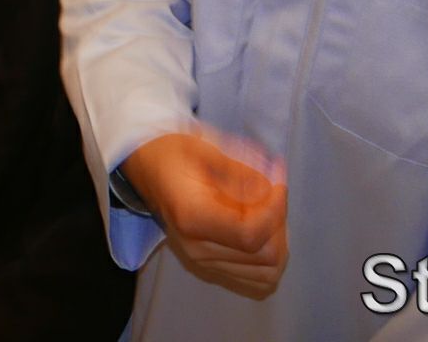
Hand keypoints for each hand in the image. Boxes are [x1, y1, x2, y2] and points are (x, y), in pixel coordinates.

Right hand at [122, 132, 287, 300]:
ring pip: (266, 274)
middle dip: (279, 223)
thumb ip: (240, 172)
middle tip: (273, 192)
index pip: (250, 234)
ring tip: (268, 211)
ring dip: (278, 242)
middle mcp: (197, 248)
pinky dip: (269, 257)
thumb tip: (270, 190)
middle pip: (264, 257)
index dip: (275, 211)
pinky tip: (262, 229)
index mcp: (192, 217)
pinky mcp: (210, 267)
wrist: (148, 168)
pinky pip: (256, 279)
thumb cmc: (175, 153)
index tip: (278, 184)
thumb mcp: (205, 149)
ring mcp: (203, 262)